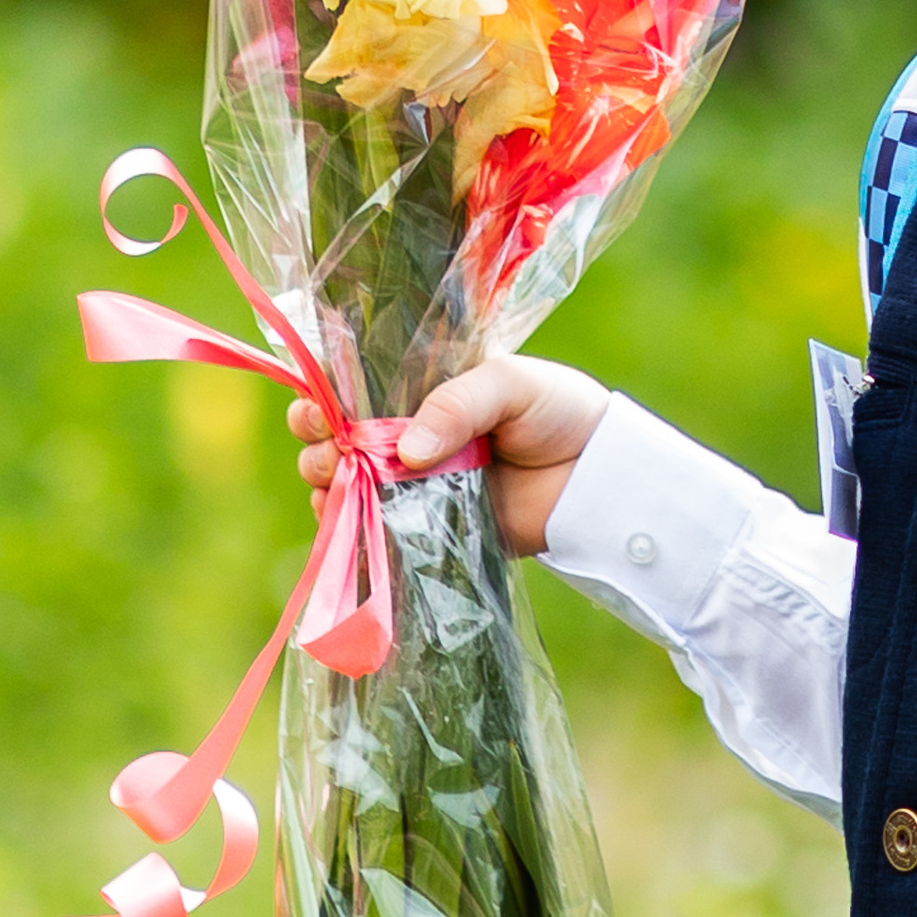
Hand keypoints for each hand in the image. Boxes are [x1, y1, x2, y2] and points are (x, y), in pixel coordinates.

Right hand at [288, 356, 612, 559]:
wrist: (601, 476)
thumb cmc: (560, 412)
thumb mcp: (509, 384)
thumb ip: (456, 406)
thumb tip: (405, 452)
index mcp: (423, 391)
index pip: (356, 389)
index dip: (324, 395)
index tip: (315, 407)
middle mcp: (410, 437)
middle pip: (339, 439)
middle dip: (317, 441)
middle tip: (326, 444)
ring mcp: (416, 486)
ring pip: (347, 485)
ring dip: (325, 482)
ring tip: (334, 478)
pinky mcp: (430, 530)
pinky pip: (378, 532)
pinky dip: (352, 530)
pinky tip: (341, 521)